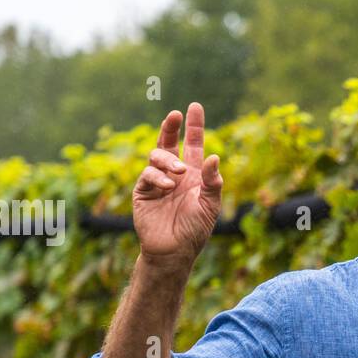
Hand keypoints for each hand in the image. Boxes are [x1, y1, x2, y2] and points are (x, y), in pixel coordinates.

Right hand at [132, 101, 223, 268]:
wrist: (174, 251)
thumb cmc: (195, 230)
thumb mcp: (210, 205)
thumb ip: (213, 182)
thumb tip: (214, 157)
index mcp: (194, 175)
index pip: (194, 145)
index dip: (194, 127)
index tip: (194, 106)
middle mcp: (175, 174)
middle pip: (170, 142)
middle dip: (172, 127)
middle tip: (176, 115)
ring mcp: (157, 182)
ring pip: (157, 156)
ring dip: (169, 160)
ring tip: (180, 171)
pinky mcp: (143, 191)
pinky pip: (148, 175)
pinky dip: (159, 177)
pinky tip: (169, 186)